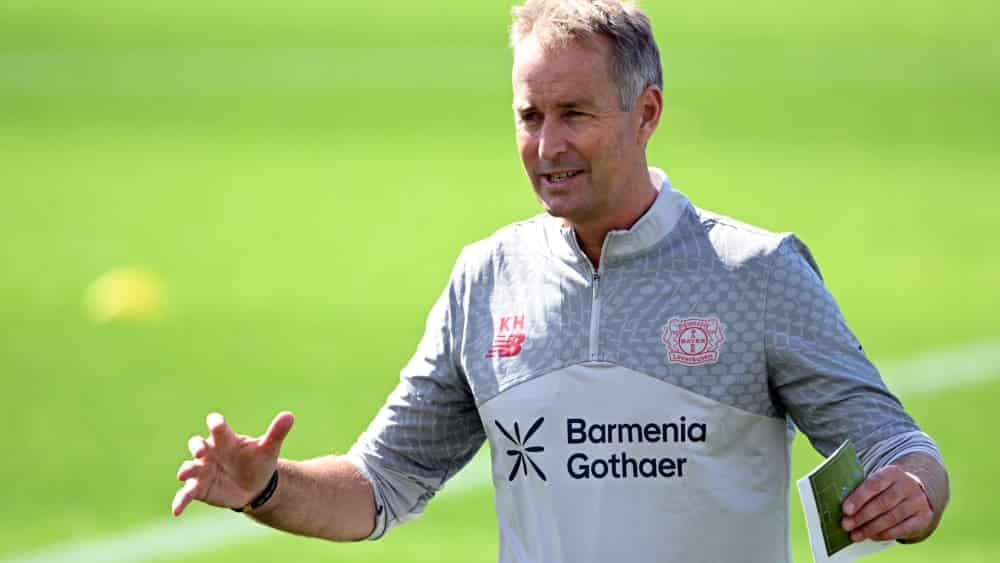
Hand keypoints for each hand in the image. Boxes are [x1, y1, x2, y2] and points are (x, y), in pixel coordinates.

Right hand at [172, 411, 294, 516]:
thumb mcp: (268, 449)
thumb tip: (289, 415)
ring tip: (184, 474)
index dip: (216, 423)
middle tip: (200, 451)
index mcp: (225, 438)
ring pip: (189, 468)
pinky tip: (176, 510)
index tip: (216, 423)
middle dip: (197, 446)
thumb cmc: (258, 461)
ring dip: (186, 470)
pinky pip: (186, 494)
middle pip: (198, 444)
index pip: (218, 426)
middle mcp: (210, 452)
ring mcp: (202, 470)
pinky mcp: (198, 488)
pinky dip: (180, 501)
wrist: (255, 486)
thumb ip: (276, 432)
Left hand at [841, 464, 933, 542]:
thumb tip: (844, 508)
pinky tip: (873, 536)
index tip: (845, 510)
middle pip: (883, 503)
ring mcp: (918, 501)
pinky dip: (886, 534)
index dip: (859, 498)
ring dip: (871, 528)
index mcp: (892, 472)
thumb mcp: (877, 483)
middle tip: (846, 525)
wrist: (915, 493)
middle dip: (862, 516)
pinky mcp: (924, 517)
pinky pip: (903, 528)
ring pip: (892, 517)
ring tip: (855, 535)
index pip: (874, 484)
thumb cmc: (886, 489)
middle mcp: (907, 485)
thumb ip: (862, 490)